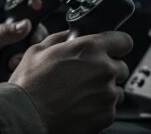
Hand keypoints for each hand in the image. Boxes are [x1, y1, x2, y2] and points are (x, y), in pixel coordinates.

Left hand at [0, 19, 47, 98]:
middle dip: (30, 53)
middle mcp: (13, 49)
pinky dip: (24, 80)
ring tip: (8, 70)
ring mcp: (15, 66)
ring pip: (34, 64)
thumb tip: (25, 24)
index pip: (31, 28)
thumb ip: (2, 33)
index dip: (37, 34)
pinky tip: (11, 80)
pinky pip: (29, 80)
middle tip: (13, 60)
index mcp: (5, 35)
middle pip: (36, 47)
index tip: (34, 41)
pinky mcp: (16, 81)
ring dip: (25, 67)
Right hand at [9, 30, 132, 133]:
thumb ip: (59, 38)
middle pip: (121, 67)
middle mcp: (103, 69)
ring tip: (79, 92)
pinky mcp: (107, 115)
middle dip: (106, 69)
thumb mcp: (38, 49)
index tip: (111, 49)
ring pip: (116, 89)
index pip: (123, 41)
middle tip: (85, 74)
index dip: (116, 44)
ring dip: (103, 89)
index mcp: (89, 48)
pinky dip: (98, 106)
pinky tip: (78, 104)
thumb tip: (68, 35)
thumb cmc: (29, 83)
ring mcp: (107, 94)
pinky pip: (110, 108)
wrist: (27, 114)